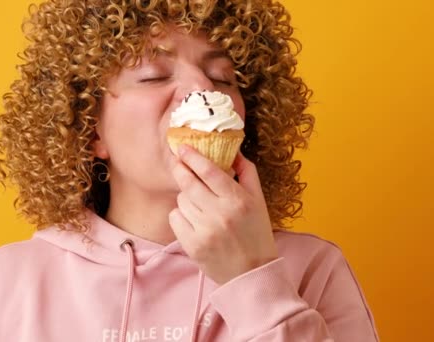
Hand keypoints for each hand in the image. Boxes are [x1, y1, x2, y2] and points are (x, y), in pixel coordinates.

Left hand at [169, 144, 278, 284]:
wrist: (252, 273)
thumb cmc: (256, 233)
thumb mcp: (258, 200)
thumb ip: (247, 172)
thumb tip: (233, 150)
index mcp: (238, 201)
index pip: (210, 171)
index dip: (193, 157)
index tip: (183, 148)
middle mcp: (220, 214)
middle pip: (189, 183)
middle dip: (180, 169)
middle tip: (177, 163)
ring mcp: (205, 231)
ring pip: (181, 200)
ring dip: (185, 197)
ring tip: (197, 203)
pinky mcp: (192, 246)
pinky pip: (175, 218)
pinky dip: (180, 215)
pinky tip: (193, 219)